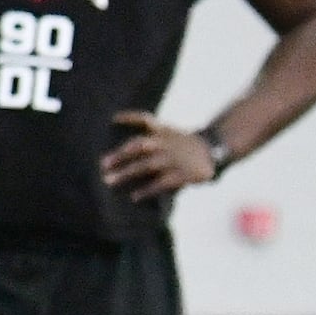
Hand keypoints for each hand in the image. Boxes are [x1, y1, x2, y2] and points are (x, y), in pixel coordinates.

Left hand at [101, 113, 219, 203]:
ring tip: (109, 180)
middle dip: (120, 154)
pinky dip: (147, 190)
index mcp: (163, 131)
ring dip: (126, 173)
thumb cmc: (184, 146)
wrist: (213, 152)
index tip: (113, 119)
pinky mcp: (182, 174)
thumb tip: (123, 152)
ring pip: (146, 165)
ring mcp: (173, 158)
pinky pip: (161, 183)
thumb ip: (153, 136)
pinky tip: (134, 196)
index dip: (129, 117)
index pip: (145, 119)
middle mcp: (166, 143)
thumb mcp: (170, 133)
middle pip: (139, 145)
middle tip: (102, 164)